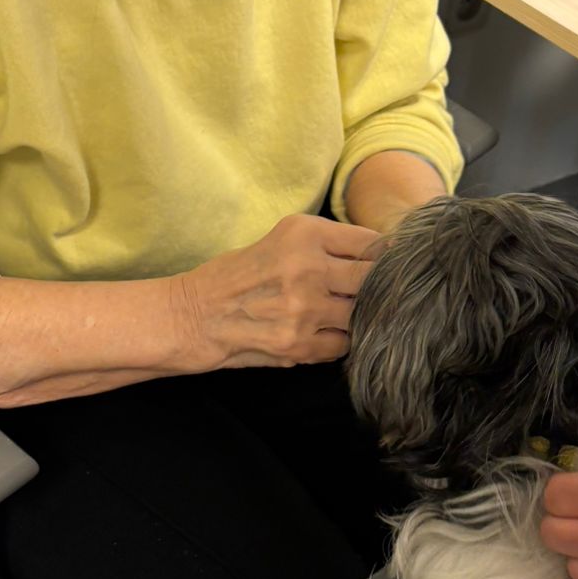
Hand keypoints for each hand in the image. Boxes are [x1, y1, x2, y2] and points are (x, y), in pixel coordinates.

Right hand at [172, 213, 381, 369]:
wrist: (193, 316)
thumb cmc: (236, 276)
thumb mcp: (279, 241)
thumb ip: (325, 245)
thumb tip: (379, 256)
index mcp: (303, 234)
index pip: (370, 242)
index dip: (383, 256)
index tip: (384, 265)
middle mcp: (307, 268)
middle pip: (372, 279)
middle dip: (375, 288)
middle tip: (369, 293)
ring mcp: (305, 309)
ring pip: (361, 315)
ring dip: (356, 317)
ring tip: (339, 314)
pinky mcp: (299, 344)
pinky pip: (344, 345)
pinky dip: (338, 341)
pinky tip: (321, 334)